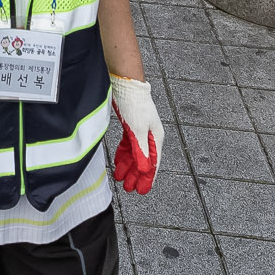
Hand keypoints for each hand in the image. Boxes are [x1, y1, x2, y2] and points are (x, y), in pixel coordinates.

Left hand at [108, 75, 161, 193]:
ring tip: (121, 179)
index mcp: (156, 138)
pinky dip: (123, 155)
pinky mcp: (130, 126)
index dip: (147, 178)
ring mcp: (140, 131)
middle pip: (143, 161)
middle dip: (136, 175)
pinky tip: (118, 163)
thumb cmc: (135, 104)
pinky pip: (128, 145)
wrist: (126, 84)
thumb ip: (141, 151)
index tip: (142, 191)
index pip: (152, 163)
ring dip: (128, 167)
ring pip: (134, 154)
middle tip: (129, 189)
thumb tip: (146, 170)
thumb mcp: (137, 131)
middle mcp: (149, 136)